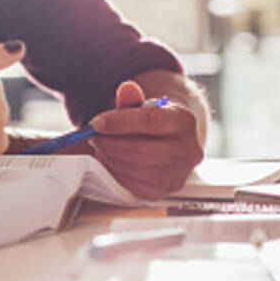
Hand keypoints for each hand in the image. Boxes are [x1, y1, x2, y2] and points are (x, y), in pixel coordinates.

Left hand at [87, 80, 203, 199]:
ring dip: (108, 156)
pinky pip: (129, 182)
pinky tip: (109, 158)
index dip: (119, 122)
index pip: (151, 121)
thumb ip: (133, 98)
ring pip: (132, 168)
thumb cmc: (152, 123)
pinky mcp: (162, 191)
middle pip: (140, 150)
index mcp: (185, 121)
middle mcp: (188, 151)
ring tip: (100, 144)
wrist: (167, 143)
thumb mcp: (144, 106)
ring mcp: (177, 175)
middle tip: (92, 136)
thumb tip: (126, 89)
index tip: (95, 123)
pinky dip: (113, 170)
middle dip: (109, 143)